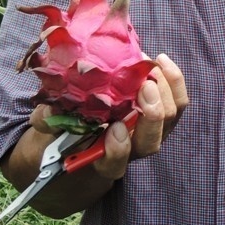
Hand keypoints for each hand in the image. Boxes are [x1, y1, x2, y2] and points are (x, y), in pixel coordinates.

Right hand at [28, 52, 188, 179]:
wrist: (84, 124)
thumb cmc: (64, 130)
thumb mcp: (48, 127)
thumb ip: (47, 121)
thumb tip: (48, 110)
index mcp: (102, 160)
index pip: (114, 164)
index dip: (117, 150)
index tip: (114, 129)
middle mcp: (131, 149)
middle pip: (151, 142)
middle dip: (152, 116)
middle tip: (144, 87)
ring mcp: (150, 132)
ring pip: (169, 119)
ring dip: (165, 92)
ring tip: (151, 66)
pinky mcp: (162, 113)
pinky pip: (177, 101)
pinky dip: (173, 81)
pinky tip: (162, 60)